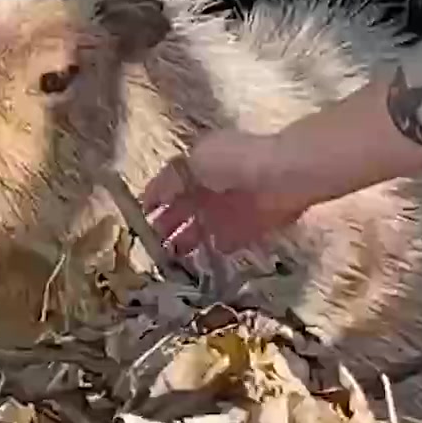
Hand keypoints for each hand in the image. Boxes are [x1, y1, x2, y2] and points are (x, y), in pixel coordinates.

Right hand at [140, 129, 317, 257]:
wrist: (282, 175)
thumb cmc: (233, 162)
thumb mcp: (194, 162)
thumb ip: (170, 182)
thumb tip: (150, 199)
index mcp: (197, 164)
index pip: (169, 185)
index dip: (154, 201)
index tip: (140, 220)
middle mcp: (212, 186)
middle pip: (184, 209)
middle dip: (167, 226)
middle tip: (153, 245)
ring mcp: (231, 208)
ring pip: (202, 228)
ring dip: (187, 241)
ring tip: (172, 258)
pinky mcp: (250, 227)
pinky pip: (227, 241)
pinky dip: (216, 249)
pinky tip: (201, 260)